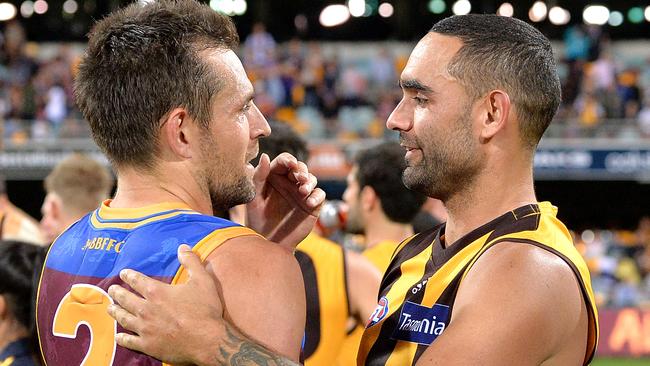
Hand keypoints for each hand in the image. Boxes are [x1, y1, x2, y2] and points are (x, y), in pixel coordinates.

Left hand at [107, 245, 224, 365]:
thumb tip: (182, 247)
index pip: (137, 280)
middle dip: (117, 293)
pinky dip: (122, 338)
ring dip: (115, 312)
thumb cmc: (205, 310)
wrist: (206, 340)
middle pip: (126, 299)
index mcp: (157, 292)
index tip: (123, 273)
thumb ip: (191, 262)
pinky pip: (129, 341)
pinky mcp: (148, 345)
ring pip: (124, 319)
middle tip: (112, 289)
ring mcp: (145, 329)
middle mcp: (146, 309)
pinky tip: (118, 336)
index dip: (129, 275)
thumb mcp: (202, 280)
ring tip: (110, 308)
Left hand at [246, 153, 325, 250]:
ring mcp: (302, 193)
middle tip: (300, 177)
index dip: (288, 160)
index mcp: (275, 177)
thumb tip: (265, 156)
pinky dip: (316, 196)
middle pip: (300, 167)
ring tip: (303, 191)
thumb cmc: (257, 220)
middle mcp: (289, 183)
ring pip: (312, 179)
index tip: (290, 163)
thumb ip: (258, 176)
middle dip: (302, 170)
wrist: (268, 242)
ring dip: (309, 182)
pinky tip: (309, 202)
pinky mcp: (312, 205)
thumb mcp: (254, 197)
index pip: (284, 161)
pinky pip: (319, 195)